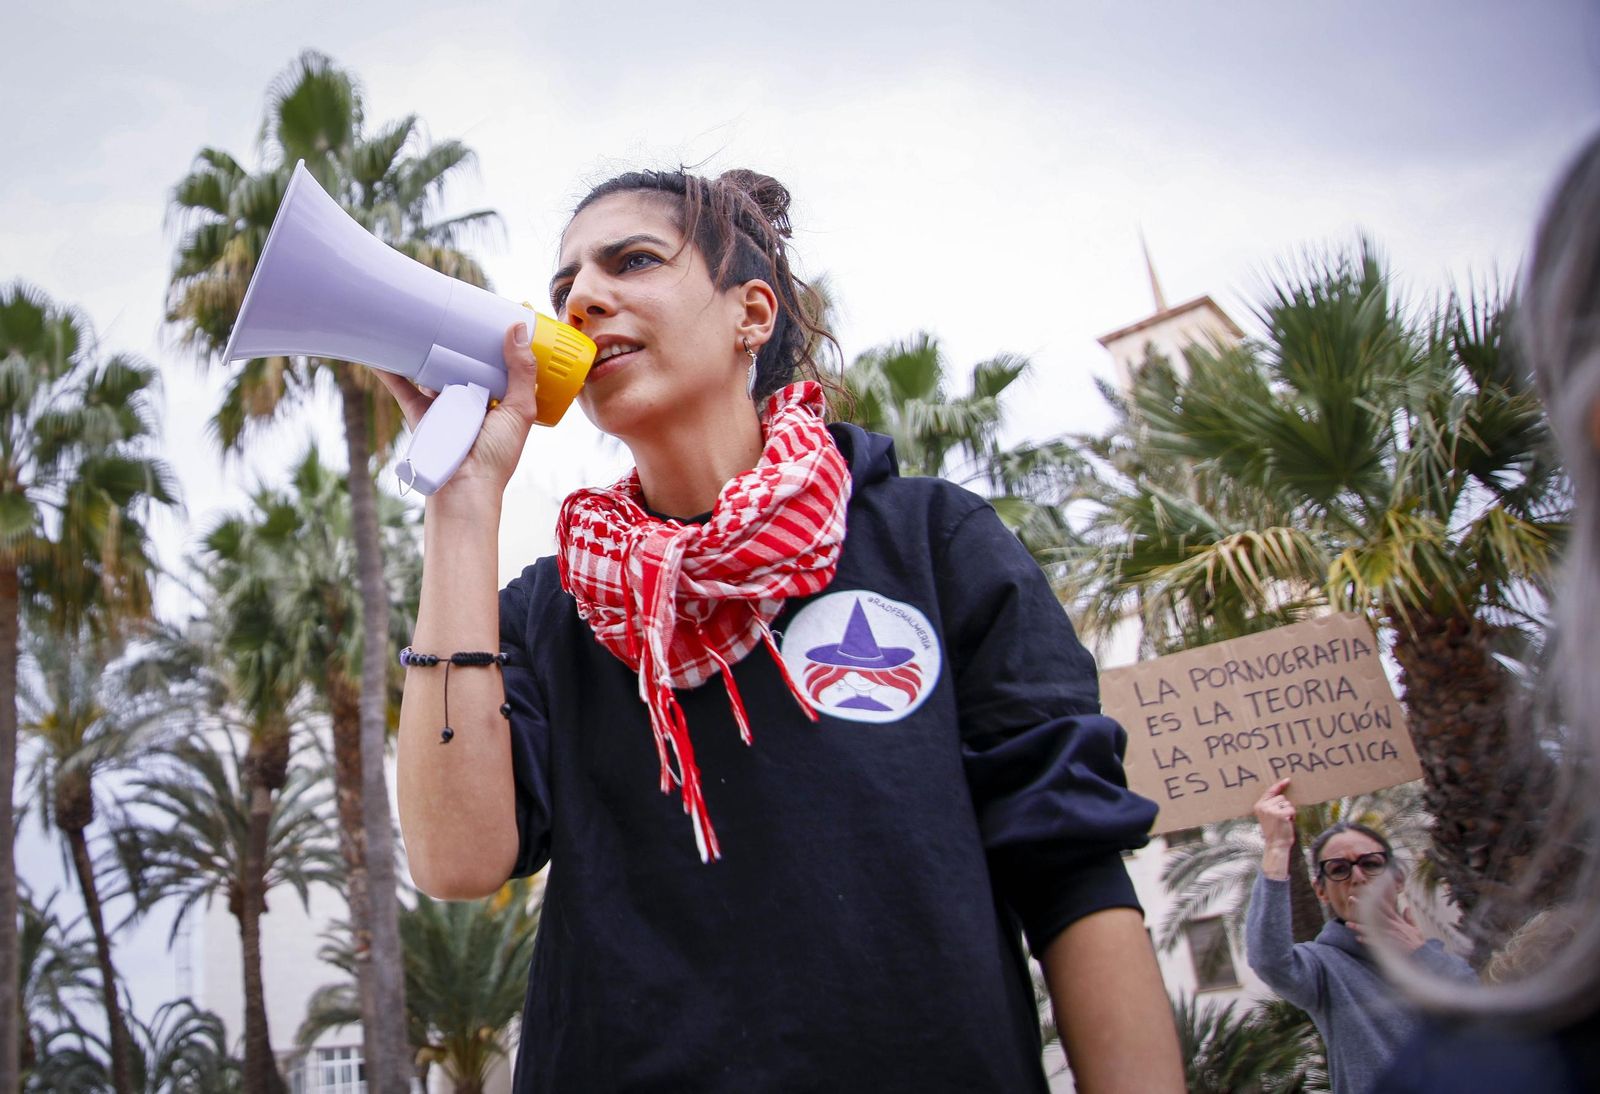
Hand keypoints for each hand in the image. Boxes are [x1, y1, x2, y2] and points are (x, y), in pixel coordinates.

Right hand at [374, 322, 542, 501]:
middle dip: (458, 340)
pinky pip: (403, 387)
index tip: (494, 313)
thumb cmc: (496, 457)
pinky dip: (390, 371)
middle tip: (455, 308)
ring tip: (417, 320)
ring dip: (425, 349)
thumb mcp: (520, 410)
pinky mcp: (420, 413)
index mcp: (499, 400)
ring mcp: (444, 406)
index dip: (496, 342)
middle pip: (464, 363)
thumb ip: (521, 372)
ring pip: (433, 370)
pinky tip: (382, 352)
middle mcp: (472, 400)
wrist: (464, 489)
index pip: (499, 364)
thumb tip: (517, 329)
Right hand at [1253, 777, 1295, 849]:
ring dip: (1289, 811)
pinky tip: (1288, 822)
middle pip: (1281, 798)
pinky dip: (1293, 816)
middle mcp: (1263, 806)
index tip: (1287, 780)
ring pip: (1287, 803)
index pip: (1270, 792)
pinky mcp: (1279, 814)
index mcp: (1259, 806)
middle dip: (1284, 807)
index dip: (1279, 785)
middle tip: (1282, 818)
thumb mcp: (1269, 816)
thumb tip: (1283, 796)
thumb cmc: (1275, 830)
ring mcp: (1270, 810)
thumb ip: (1272, 805)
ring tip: (1284, 821)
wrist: (1276, 844)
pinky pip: (1292, 809)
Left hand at [1349, 887, 1426, 952]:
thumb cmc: (1419, 944)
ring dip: (1359, 926)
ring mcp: (1389, 936)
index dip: (1374, 898)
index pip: (1384, 907)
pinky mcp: (1389, 946)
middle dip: (1362, 906)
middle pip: (1374, 913)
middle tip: (1351, 898)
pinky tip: (1358, 938)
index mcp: (1397, 921)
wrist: (1424, 957)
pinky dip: (1367, 941)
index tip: (1364, 891)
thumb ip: (1409, 917)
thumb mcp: (1415, 928)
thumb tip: (1406, 906)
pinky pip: (1376, 943)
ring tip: (1348, 924)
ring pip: (1371, 929)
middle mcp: (1392, 926)